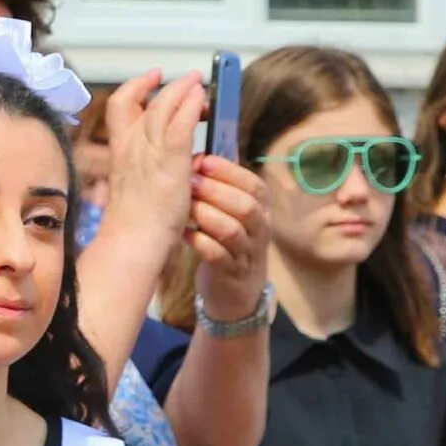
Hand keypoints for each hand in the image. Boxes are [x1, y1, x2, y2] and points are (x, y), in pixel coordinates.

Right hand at [99, 70, 205, 250]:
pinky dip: (190, 107)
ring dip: (183, 90)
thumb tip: (165, 159)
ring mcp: (148, 154)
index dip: (136, 87)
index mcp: (120, 151)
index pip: (121, 106)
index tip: (152, 78)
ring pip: (163, 107)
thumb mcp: (135, 186)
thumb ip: (146, 167)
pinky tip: (202, 99)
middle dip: (169, 86)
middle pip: (144, 100)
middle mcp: (131, 146)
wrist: (131, 243)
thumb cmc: (135, 224)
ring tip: (199, 82)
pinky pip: (179, 126)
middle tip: (190, 80)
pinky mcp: (169, 164)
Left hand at [187, 156, 270, 313]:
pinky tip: (184, 235)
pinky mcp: (231, 274)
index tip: (203, 160)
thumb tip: (202, 152)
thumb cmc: (227, 242)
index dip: (229, 171)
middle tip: (190, 182)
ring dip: (207, 216)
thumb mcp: (231, 212)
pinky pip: (218, 256)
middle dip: (216, 191)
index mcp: (261, 209)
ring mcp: (247, 253)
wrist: (234, 292)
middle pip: (246, 206)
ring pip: (233, 231)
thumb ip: (222, 186)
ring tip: (185, 208)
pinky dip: (200, 243)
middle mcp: (259, 230)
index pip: (254, 185)